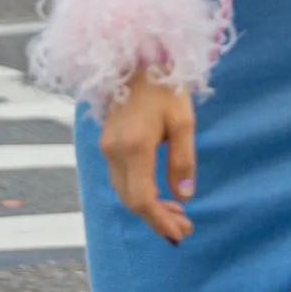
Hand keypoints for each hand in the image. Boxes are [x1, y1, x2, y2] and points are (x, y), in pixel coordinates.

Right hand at [99, 69, 196, 243]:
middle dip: (156, 220)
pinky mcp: (107, 143)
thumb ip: (183, 160)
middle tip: (184, 229)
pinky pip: (120, 179)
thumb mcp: (184, 121)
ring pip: (123, 192)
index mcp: (134, 147)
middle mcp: (114, 151)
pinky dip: (139, 193)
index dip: (159, 221)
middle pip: (130, 201)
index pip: (142, 199)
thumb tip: (184, 196)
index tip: (180, 234)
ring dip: (148, 209)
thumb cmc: (165, 85)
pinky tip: (160, 195)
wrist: (136, 57)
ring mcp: (106, 147)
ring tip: (177, 215)